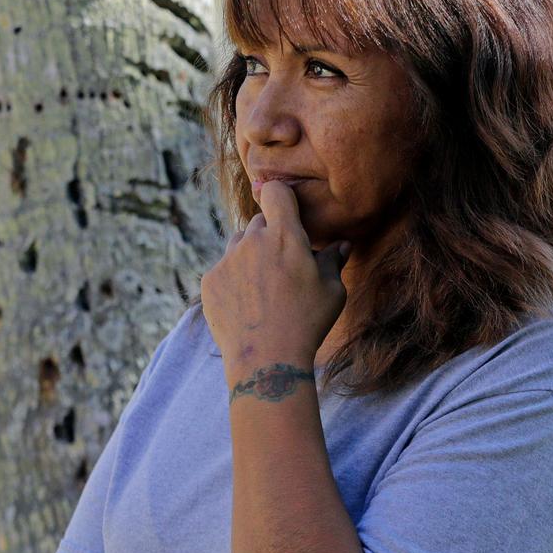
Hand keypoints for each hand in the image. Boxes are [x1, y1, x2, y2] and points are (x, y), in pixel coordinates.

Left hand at [200, 180, 350, 384]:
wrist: (266, 360)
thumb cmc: (307, 323)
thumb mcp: (332, 292)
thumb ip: (333, 261)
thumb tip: (342, 245)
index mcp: (286, 236)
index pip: (276, 192)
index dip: (281, 196)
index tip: (286, 209)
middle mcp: (252, 240)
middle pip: (258, 221)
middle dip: (270, 234)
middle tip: (283, 264)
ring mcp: (227, 259)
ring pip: (238, 243)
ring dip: (250, 253)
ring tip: (265, 286)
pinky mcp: (209, 280)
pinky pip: (223, 268)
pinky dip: (234, 278)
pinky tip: (247, 303)